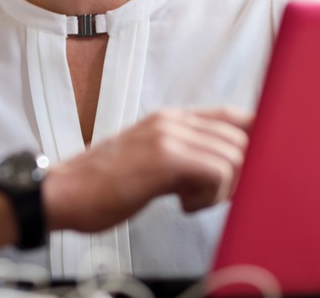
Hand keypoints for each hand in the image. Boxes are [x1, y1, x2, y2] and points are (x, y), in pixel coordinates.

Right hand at [42, 107, 250, 232]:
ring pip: (235, 154)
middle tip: (216, 196)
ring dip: (224, 188)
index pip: (231, 116)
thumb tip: (227, 170)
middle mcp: (171, 121)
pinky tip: (184, 204)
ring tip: (191, 201)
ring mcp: (168, 135)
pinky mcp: (164, 156)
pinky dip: (212, 195)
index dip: (255, 137)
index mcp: (169, 119)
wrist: (63, 193)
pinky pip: (218, 170)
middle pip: (241, 137)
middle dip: (242, 174)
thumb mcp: (149, 163)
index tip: (257, 165)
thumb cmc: (102, 186)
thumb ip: (185, 158)